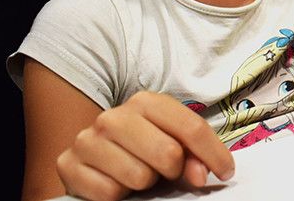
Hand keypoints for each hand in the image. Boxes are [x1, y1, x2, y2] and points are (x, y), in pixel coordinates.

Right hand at [56, 91, 233, 200]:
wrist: (92, 158)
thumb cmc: (139, 149)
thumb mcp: (171, 142)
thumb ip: (193, 154)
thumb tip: (200, 174)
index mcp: (145, 102)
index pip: (192, 128)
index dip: (214, 154)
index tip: (225, 172)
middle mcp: (114, 117)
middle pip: (168, 153)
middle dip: (173, 170)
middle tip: (166, 172)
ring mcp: (88, 140)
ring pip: (139, 176)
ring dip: (144, 183)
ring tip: (137, 173)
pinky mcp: (67, 166)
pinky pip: (110, 193)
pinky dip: (118, 195)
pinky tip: (115, 182)